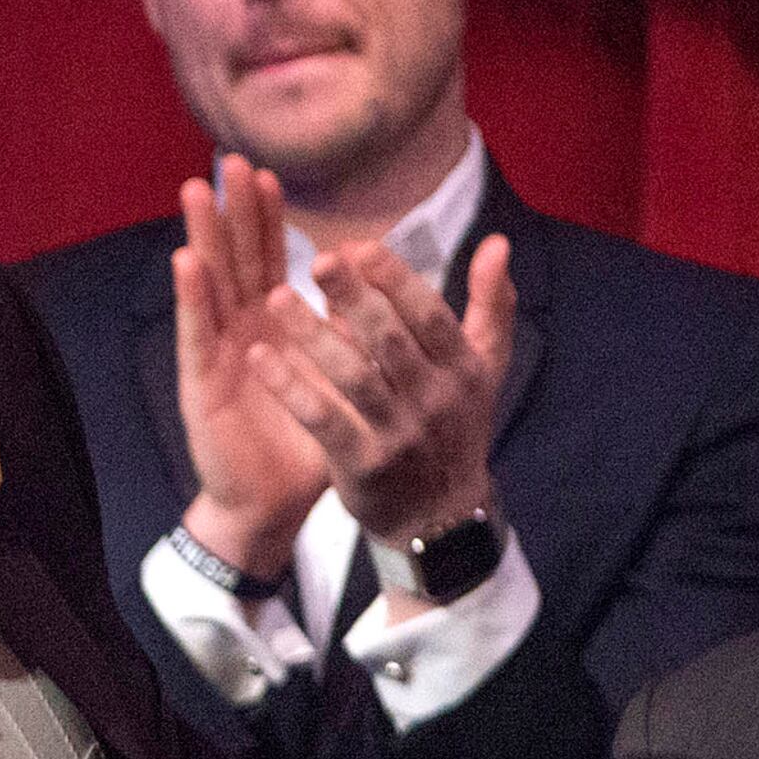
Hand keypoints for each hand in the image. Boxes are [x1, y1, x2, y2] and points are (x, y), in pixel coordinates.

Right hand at [173, 156, 331, 581]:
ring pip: (211, 281)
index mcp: (274, 324)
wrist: (273, 502)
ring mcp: (217, 350)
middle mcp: (240, 328)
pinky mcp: (202, 380)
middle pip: (237, 257)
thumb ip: (359, 339)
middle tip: (231, 159)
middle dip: (234, 210)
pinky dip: (192, 295)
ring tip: (197, 190)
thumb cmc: (309, 443)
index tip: (272, 175)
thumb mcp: (345, 382)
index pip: (270, 259)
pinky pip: (197, 331)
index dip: (269, 218)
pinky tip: (187, 261)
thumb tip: (391, 299)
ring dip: (203, 235)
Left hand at [265, 235, 513, 565]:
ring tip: (276, 297)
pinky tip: (260, 357)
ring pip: (352, 376)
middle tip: (316, 259)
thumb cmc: (455, 426)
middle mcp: (436, 401)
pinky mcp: (363, 465)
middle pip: (389, 339)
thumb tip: (497, 241)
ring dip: (312, 334)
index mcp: (465, 369)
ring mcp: (399, 435)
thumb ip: (492, 304)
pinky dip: (291, 387)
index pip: (429, 314)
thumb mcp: (484, 369)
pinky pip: (323, 419)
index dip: (395, 279)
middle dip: (353, 297)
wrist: (439, 516)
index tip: (359, 247)